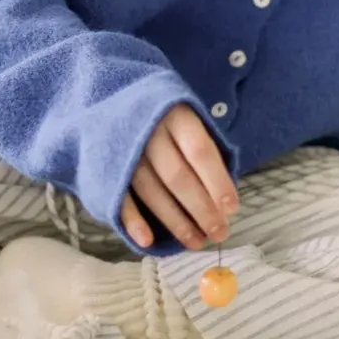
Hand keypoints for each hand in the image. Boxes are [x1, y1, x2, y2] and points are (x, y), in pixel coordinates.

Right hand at [122, 104, 238, 251]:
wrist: (111, 96)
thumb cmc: (163, 116)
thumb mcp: (187, 116)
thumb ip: (202, 149)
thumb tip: (222, 194)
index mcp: (174, 115)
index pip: (199, 151)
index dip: (217, 180)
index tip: (232, 208)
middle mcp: (148, 132)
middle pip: (177, 175)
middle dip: (201, 208)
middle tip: (220, 233)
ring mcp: (125, 151)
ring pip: (151, 191)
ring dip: (175, 221)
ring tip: (196, 241)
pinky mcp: (107, 167)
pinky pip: (120, 197)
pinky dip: (133, 221)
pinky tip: (147, 241)